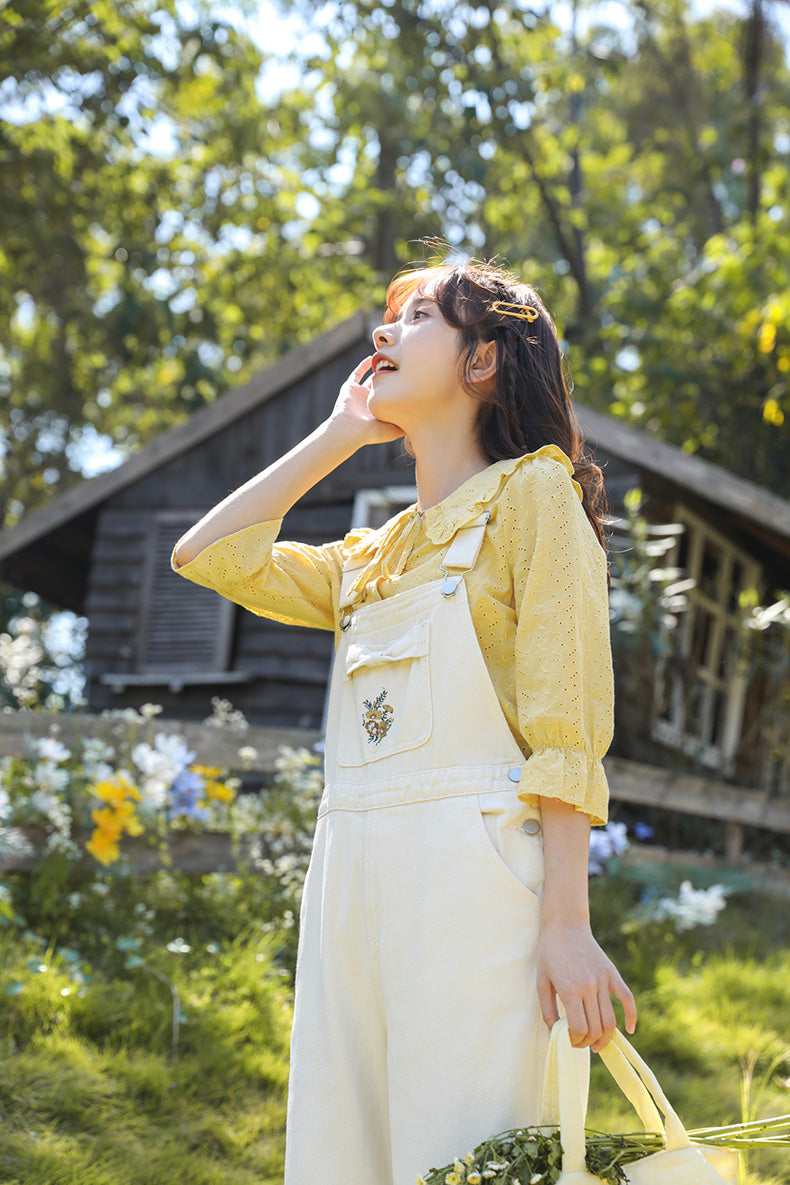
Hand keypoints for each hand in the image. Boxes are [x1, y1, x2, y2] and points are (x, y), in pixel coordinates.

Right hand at [329, 357, 404, 447]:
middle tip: (403, 365)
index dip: (401, 388)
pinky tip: (372, 357)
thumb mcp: (394, 430)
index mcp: (381, 410)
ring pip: (371, 378)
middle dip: (392, 376)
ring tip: (388, 358)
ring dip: (378, 369)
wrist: (350, 429)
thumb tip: (423, 419)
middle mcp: (371, 402)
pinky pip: (357, 373)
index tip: (412, 378)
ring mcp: (360, 394)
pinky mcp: (350, 388)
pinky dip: (363, 365)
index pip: (393, 396)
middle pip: (384, 385)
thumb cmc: (372, 432)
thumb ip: (406, 425)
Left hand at [536, 918, 636, 1052]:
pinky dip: (631, 1016)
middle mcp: (589, 986)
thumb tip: (556, 1033)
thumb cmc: (550, 953)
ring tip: (598, 1044)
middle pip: (596, 1028)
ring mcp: (603, 980)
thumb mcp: (541, 982)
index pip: (580, 1029)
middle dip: (589, 1042)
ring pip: (610, 1019)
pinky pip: (627, 999)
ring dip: (606, 1037)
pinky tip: (629, 1030)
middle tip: (582, 1044)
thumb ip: (548, 1010)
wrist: (565, 925)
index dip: (576, 1041)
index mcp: (570, 989)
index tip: (570, 1041)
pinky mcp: (612, 974)